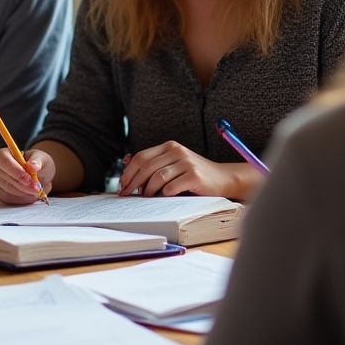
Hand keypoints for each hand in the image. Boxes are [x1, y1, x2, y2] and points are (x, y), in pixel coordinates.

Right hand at [0, 147, 53, 204]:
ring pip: (7, 190)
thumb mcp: (42, 158)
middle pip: (5, 177)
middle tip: (37, 188)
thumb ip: (37, 160)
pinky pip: (8, 198)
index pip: (4, 161)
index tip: (28, 178)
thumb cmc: (38, 164)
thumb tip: (32, 165)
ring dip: (24, 192)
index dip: (15, 170)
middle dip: (22, 185)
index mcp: (4, 154)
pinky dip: (22, 199)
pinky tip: (31, 195)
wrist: (40, 176)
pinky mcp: (0, 193)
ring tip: (36, 191)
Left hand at [118, 141, 253, 198]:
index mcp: (169, 146)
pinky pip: (171, 187)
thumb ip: (153, 162)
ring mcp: (186, 163)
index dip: (128, 172)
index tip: (122, 185)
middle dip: (133, 182)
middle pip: (146, 166)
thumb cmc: (194, 174)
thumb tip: (126, 160)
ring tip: (146, 197)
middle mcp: (177, 151)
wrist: (222, 178)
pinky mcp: (194, 176)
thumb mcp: (173, 164)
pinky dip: (163, 194)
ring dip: (148, 190)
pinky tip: (163, 197)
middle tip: (127, 194)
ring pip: (157, 177)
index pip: (141, 157)